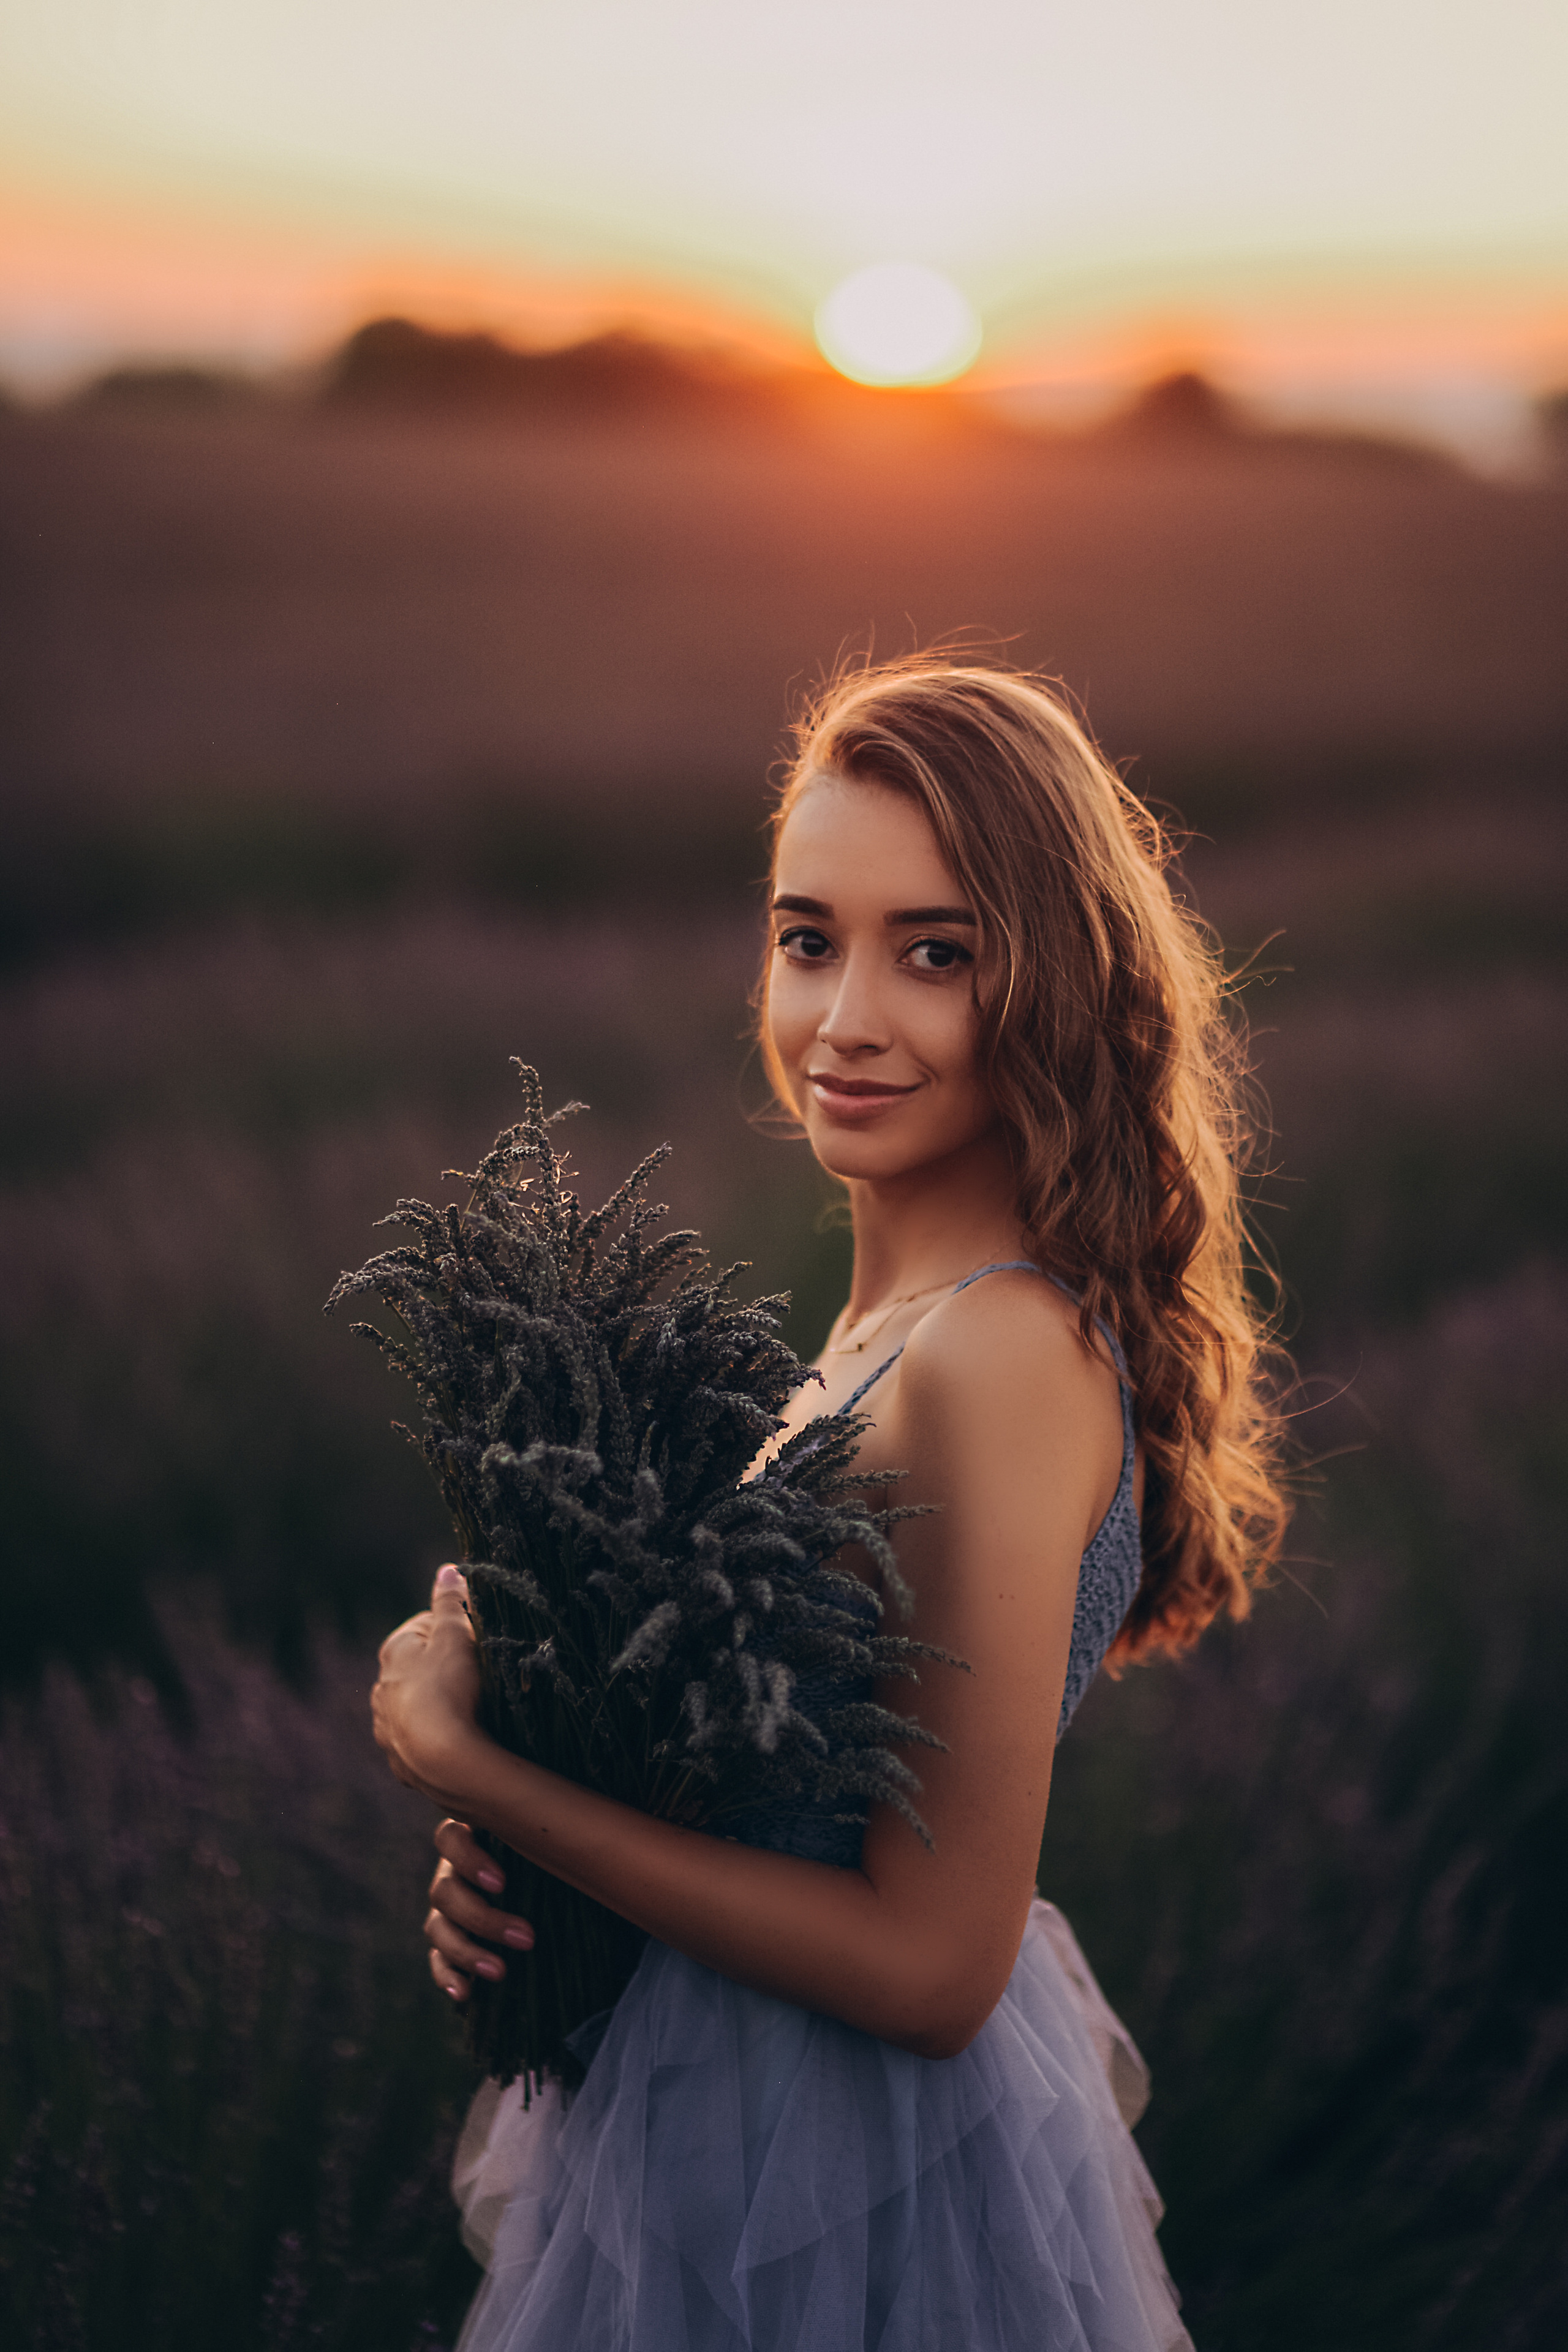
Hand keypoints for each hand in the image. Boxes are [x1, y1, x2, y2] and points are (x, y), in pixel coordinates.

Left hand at [372, 1565, 485, 1806]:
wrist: (443, 1761)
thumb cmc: (449, 1688)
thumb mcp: (454, 1635)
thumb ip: (450, 1601)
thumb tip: (447, 1570)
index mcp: (392, 1652)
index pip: (425, 1625)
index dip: (456, 1628)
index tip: (478, 1640)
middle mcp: (381, 1688)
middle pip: (420, 1667)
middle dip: (446, 1667)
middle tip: (479, 1674)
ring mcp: (387, 1728)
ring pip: (417, 1705)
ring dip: (438, 1704)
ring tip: (470, 1709)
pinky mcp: (400, 1761)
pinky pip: (420, 1741)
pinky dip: (436, 1737)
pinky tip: (457, 1738)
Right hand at [426, 1818, 535, 2001]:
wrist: (546, 1895)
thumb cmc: (549, 1858)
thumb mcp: (544, 1847)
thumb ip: (545, 1842)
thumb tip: (577, 1850)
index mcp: (470, 1839)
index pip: (450, 1838)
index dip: (468, 1860)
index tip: (501, 1883)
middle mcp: (451, 1872)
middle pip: (444, 1891)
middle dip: (483, 1918)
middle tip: (526, 1937)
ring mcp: (445, 1909)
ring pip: (437, 1928)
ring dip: (467, 1952)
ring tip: (500, 1971)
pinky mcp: (446, 1942)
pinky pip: (437, 1960)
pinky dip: (447, 1975)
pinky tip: (464, 1992)